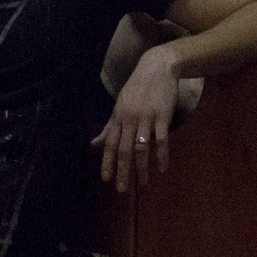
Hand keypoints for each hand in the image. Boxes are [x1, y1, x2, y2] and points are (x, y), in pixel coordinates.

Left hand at [92, 47, 181, 190]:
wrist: (157, 67)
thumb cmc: (138, 87)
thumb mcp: (119, 105)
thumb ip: (108, 126)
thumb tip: (93, 143)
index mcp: (118, 118)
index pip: (110, 144)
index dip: (107, 162)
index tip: (106, 179)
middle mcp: (130, 119)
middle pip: (124, 149)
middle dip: (122, 171)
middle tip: (122, 190)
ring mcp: (146, 118)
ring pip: (141, 147)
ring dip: (141, 167)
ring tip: (143, 183)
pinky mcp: (162, 116)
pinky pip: (161, 139)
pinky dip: (162, 155)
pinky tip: (162, 168)